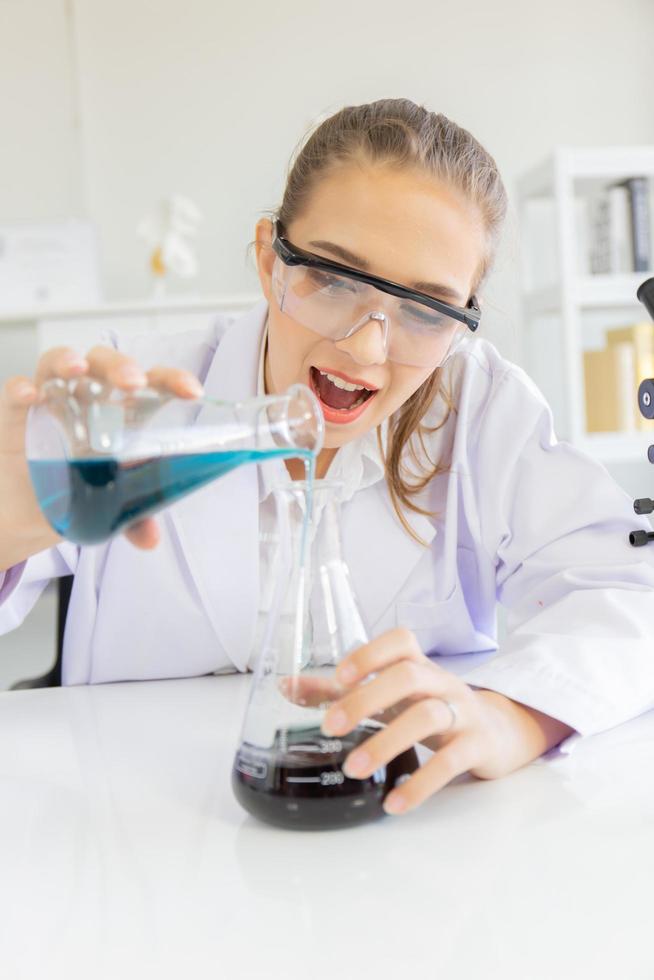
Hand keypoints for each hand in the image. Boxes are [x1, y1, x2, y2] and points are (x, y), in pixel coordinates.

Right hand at [0, 345, 202, 566]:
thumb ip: (134, 517)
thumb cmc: (82, 487)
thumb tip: (149, 539)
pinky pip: (17, 392)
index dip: (172, 380)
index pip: (152, 384)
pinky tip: (30, 394)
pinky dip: (22, 388)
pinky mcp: (19, 414)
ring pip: (60, 364)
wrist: (32, 507)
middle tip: (134, 383)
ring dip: (70, 361)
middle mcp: (90, 399)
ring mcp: (53, 401)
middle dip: (121, 366)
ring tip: (79, 369)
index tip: (191, 391)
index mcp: (124, 413)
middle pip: (107, 365)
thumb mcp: (114, 504)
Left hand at [316, 628, 534, 815]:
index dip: (370, 654)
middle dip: (367, 700)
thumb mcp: (390, 697)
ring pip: (428, 717)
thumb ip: (340, 693)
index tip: (339, 676)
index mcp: (418, 667)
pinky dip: (421, 783)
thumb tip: (286, 686)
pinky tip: (395, 803)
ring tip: (354, 769)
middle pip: (408, 676)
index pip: (400, 642)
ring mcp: (463, 712)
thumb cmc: (432, 708)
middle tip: (330, 728)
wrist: (498, 732)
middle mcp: (442, 683)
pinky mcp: (477, 746)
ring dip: (387, 743)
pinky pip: (451, 762)